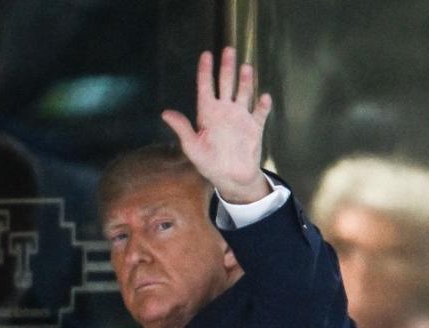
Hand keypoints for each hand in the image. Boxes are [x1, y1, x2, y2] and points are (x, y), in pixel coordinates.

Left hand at [161, 47, 272, 203]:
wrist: (231, 178)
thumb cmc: (209, 163)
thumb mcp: (192, 147)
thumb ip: (182, 128)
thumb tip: (165, 113)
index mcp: (208, 113)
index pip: (206, 87)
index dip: (205, 71)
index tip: (206, 55)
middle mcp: (224, 110)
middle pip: (226, 83)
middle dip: (227, 67)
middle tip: (228, 50)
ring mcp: (240, 117)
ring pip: (243, 93)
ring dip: (245, 81)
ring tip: (246, 67)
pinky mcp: (254, 127)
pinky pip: (260, 113)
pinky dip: (263, 106)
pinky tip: (263, 98)